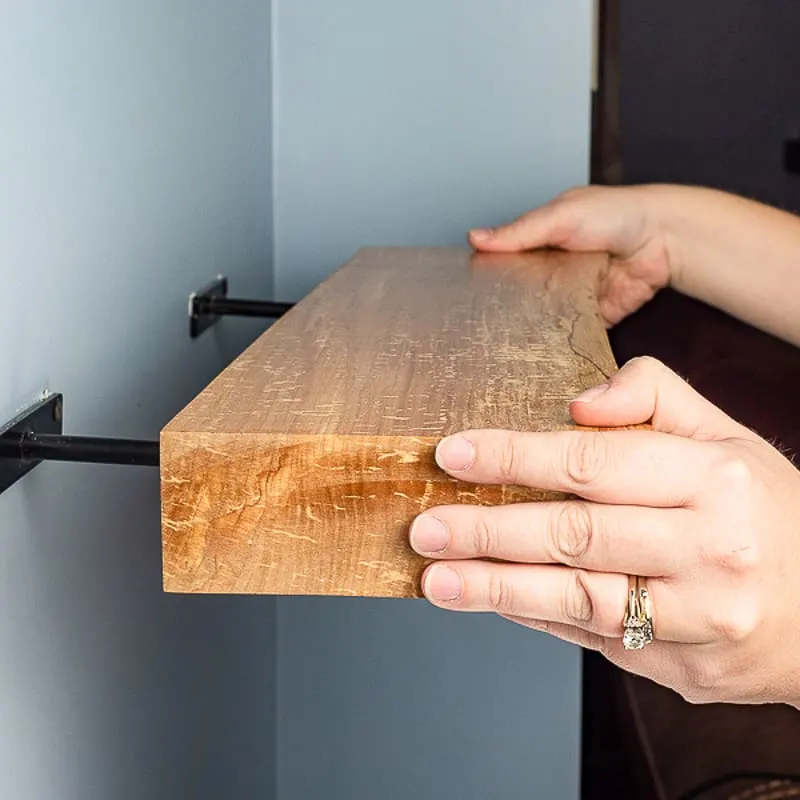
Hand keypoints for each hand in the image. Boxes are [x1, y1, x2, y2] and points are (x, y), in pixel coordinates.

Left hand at [410, 357, 799, 705]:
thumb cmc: (768, 512)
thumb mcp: (726, 436)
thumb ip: (653, 398)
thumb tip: (576, 404)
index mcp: (716, 478)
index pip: (593, 462)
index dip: (515, 458)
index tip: (454, 455)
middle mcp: (709, 548)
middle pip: (575, 535)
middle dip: (488, 530)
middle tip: (426, 525)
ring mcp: (698, 616)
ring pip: (577, 598)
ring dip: (495, 587)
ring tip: (437, 577)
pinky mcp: (684, 665)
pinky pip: (593, 638)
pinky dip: (536, 617)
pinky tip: (493, 600)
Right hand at [468, 185, 673, 325]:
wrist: (662, 239)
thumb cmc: (616, 214)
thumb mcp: (559, 216)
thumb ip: (518, 232)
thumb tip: (474, 238)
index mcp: (543, 240)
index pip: (507, 259)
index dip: (487, 272)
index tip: (463, 289)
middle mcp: (554, 269)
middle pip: (521, 292)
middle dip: (505, 304)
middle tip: (477, 321)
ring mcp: (572, 295)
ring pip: (542, 315)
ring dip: (529, 323)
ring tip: (501, 338)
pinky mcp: (592, 316)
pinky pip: (569, 331)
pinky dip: (557, 338)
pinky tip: (535, 347)